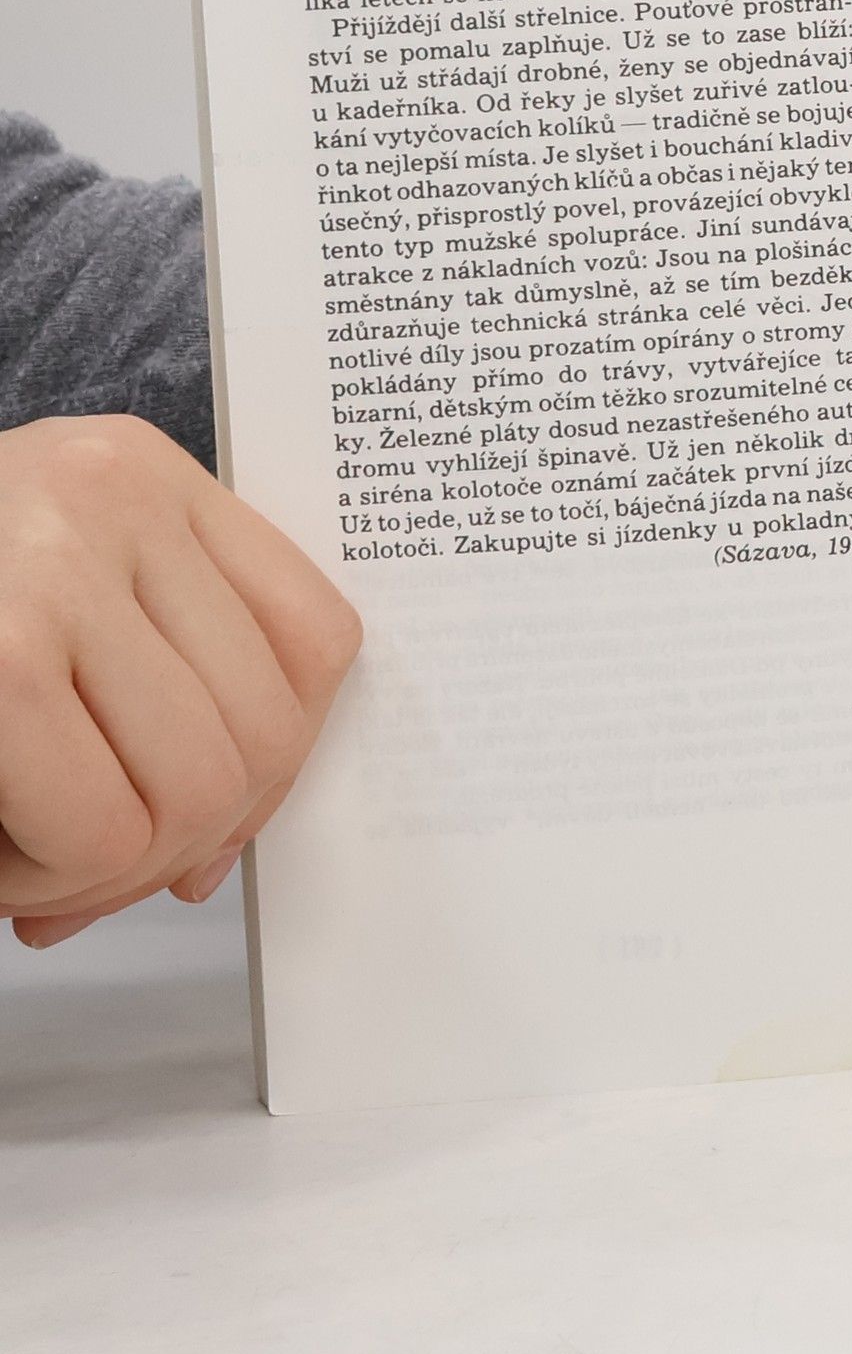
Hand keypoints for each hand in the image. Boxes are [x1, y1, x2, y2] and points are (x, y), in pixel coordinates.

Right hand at [0, 415, 360, 948]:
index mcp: (143, 473)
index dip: (281, 762)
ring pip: (196, 790)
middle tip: (100, 871)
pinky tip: (0, 864)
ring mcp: (49, 565)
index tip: (210, 818)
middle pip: (265, 730)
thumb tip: (215, 851)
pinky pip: (100, 823)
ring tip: (34, 864)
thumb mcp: (49, 595)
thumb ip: (151, 680)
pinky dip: (58, 880)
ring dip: (113, 871)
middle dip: (190, 841)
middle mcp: (109, 497)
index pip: (318, 638)